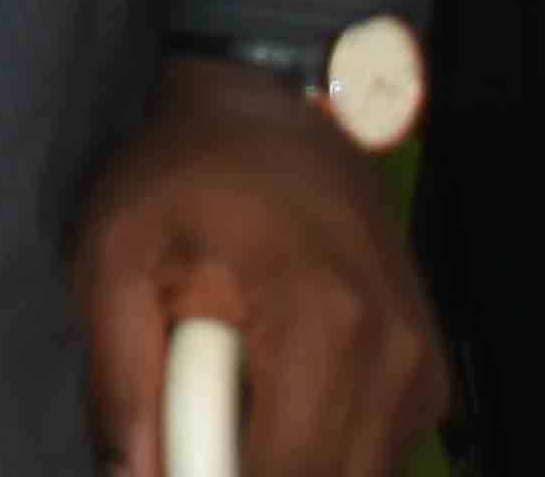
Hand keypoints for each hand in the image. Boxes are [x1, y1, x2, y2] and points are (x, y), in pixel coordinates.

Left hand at [70, 60, 446, 476]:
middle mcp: (395, 351)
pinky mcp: (430, 370)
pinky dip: (326, 452)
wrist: (272, 105)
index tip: (179, 468)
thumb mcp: (114, 252)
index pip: (288, 473)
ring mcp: (423, 363)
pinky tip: (277, 406)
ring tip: (235, 413)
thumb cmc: (184, 175)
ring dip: (295, 465)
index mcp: (320, 321)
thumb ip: (118, 375)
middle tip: (199, 437)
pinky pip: (380, 453)